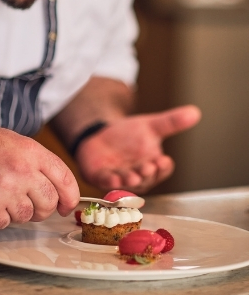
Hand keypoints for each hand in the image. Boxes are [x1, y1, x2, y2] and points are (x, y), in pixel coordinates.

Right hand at [0, 121, 76, 229]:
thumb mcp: (13, 142)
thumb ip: (39, 163)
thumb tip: (60, 192)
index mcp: (29, 153)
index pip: (64, 180)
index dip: (69, 197)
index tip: (65, 205)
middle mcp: (18, 172)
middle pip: (48, 203)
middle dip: (43, 208)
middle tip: (29, 203)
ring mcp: (0, 193)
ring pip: (26, 217)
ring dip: (17, 211)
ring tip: (0, 196)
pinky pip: (3, 224)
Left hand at [75, 105, 199, 192]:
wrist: (101, 134)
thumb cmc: (129, 135)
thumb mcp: (151, 126)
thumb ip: (171, 122)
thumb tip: (194, 112)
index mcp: (154, 165)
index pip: (163, 169)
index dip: (164, 167)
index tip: (164, 160)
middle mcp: (139, 175)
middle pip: (146, 178)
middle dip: (147, 173)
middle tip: (148, 167)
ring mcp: (120, 178)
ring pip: (127, 182)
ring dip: (130, 180)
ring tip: (133, 176)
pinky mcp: (101, 177)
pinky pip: (106, 182)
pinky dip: (110, 181)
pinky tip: (113, 179)